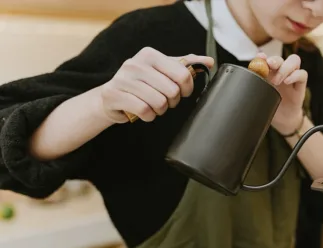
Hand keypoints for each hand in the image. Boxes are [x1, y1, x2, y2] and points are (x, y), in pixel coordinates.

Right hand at [99, 47, 213, 122]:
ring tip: (153, 106)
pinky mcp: (114, 95)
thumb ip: (185, 65)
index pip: (183, 74)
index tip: (182, 92)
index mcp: (149, 54)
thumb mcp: (163, 71)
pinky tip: (143, 113)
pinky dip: (148, 116)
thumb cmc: (142, 84)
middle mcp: (135, 63)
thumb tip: (209, 62)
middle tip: (165, 101)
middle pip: (172, 91)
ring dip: (160, 110)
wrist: (111, 98)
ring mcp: (123, 79)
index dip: (187, 88)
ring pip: (159, 102)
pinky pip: (144, 111)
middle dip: (172, 102)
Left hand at [258, 53, 307, 134]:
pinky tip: (287, 81)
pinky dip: (295, 75)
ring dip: (285, 68)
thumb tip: (244, 80)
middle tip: (269, 66)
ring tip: (277, 80)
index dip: (263, 56)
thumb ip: (255, 86)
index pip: (267, 59)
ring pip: (294, 61)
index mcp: (269, 72)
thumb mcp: (260, 96)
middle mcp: (281, 72)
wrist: (283, 119)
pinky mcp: (300, 84)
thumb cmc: (271, 106)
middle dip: (274, 60)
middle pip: (280, 58)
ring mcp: (292, 76)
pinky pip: (302, 74)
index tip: (259, 57)